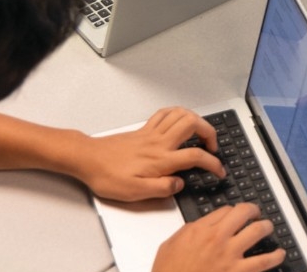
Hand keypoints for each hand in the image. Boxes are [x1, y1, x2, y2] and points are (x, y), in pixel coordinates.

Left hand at [76, 107, 223, 201]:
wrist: (87, 158)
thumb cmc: (107, 176)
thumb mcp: (134, 192)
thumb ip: (161, 188)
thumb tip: (179, 183)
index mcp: (160, 160)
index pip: (195, 157)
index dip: (213, 163)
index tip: (219, 171)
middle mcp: (159, 143)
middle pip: (193, 125)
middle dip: (210, 133)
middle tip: (213, 147)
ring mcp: (152, 133)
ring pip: (181, 114)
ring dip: (197, 120)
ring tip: (201, 132)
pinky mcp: (144, 129)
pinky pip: (165, 113)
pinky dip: (178, 113)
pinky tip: (180, 121)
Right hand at [151, 203, 284, 271]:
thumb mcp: (170, 246)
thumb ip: (188, 232)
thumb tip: (200, 226)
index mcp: (200, 230)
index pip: (225, 210)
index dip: (232, 210)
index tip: (235, 214)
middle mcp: (218, 238)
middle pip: (244, 213)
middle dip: (253, 210)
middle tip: (256, 214)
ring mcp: (230, 256)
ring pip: (257, 231)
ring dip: (266, 227)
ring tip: (269, 227)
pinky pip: (263, 262)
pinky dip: (275, 256)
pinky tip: (279, 254)